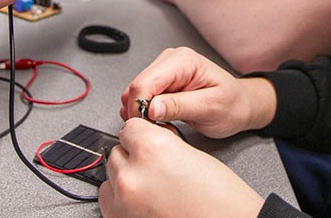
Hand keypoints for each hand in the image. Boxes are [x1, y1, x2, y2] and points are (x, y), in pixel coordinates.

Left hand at [99, 118, 263, 217]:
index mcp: (151, 149)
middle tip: (156, 167)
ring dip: (127, 177)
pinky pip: (109, 201)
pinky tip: (144, 202)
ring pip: (111, 176)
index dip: (143, 133)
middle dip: (134, 156)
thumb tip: (145, 142)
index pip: (129, 128)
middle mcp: (132, 175)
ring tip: (152, 187)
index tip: (149, 139)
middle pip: (118, 151)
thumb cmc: (222, 199)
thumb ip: (162, 144)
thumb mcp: (192, 155)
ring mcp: (124, 203)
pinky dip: (122, 200)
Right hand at [118, 47, 276, 138]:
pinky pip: (142, 97)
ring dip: (143, 113)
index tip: (147, 127)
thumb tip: (151, 108)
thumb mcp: (210, 109)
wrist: (241, 105)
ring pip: (135, 93)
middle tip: (159, 130)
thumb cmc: (232, 105)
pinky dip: (147, 113)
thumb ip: (180, 106)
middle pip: (137, 86)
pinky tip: (162, 121)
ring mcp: (164, 70)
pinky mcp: (161, 82)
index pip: (145, 82)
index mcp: (183, 61)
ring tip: (165, 126)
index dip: (139, 107)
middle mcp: (170, 60)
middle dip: (141, 112)